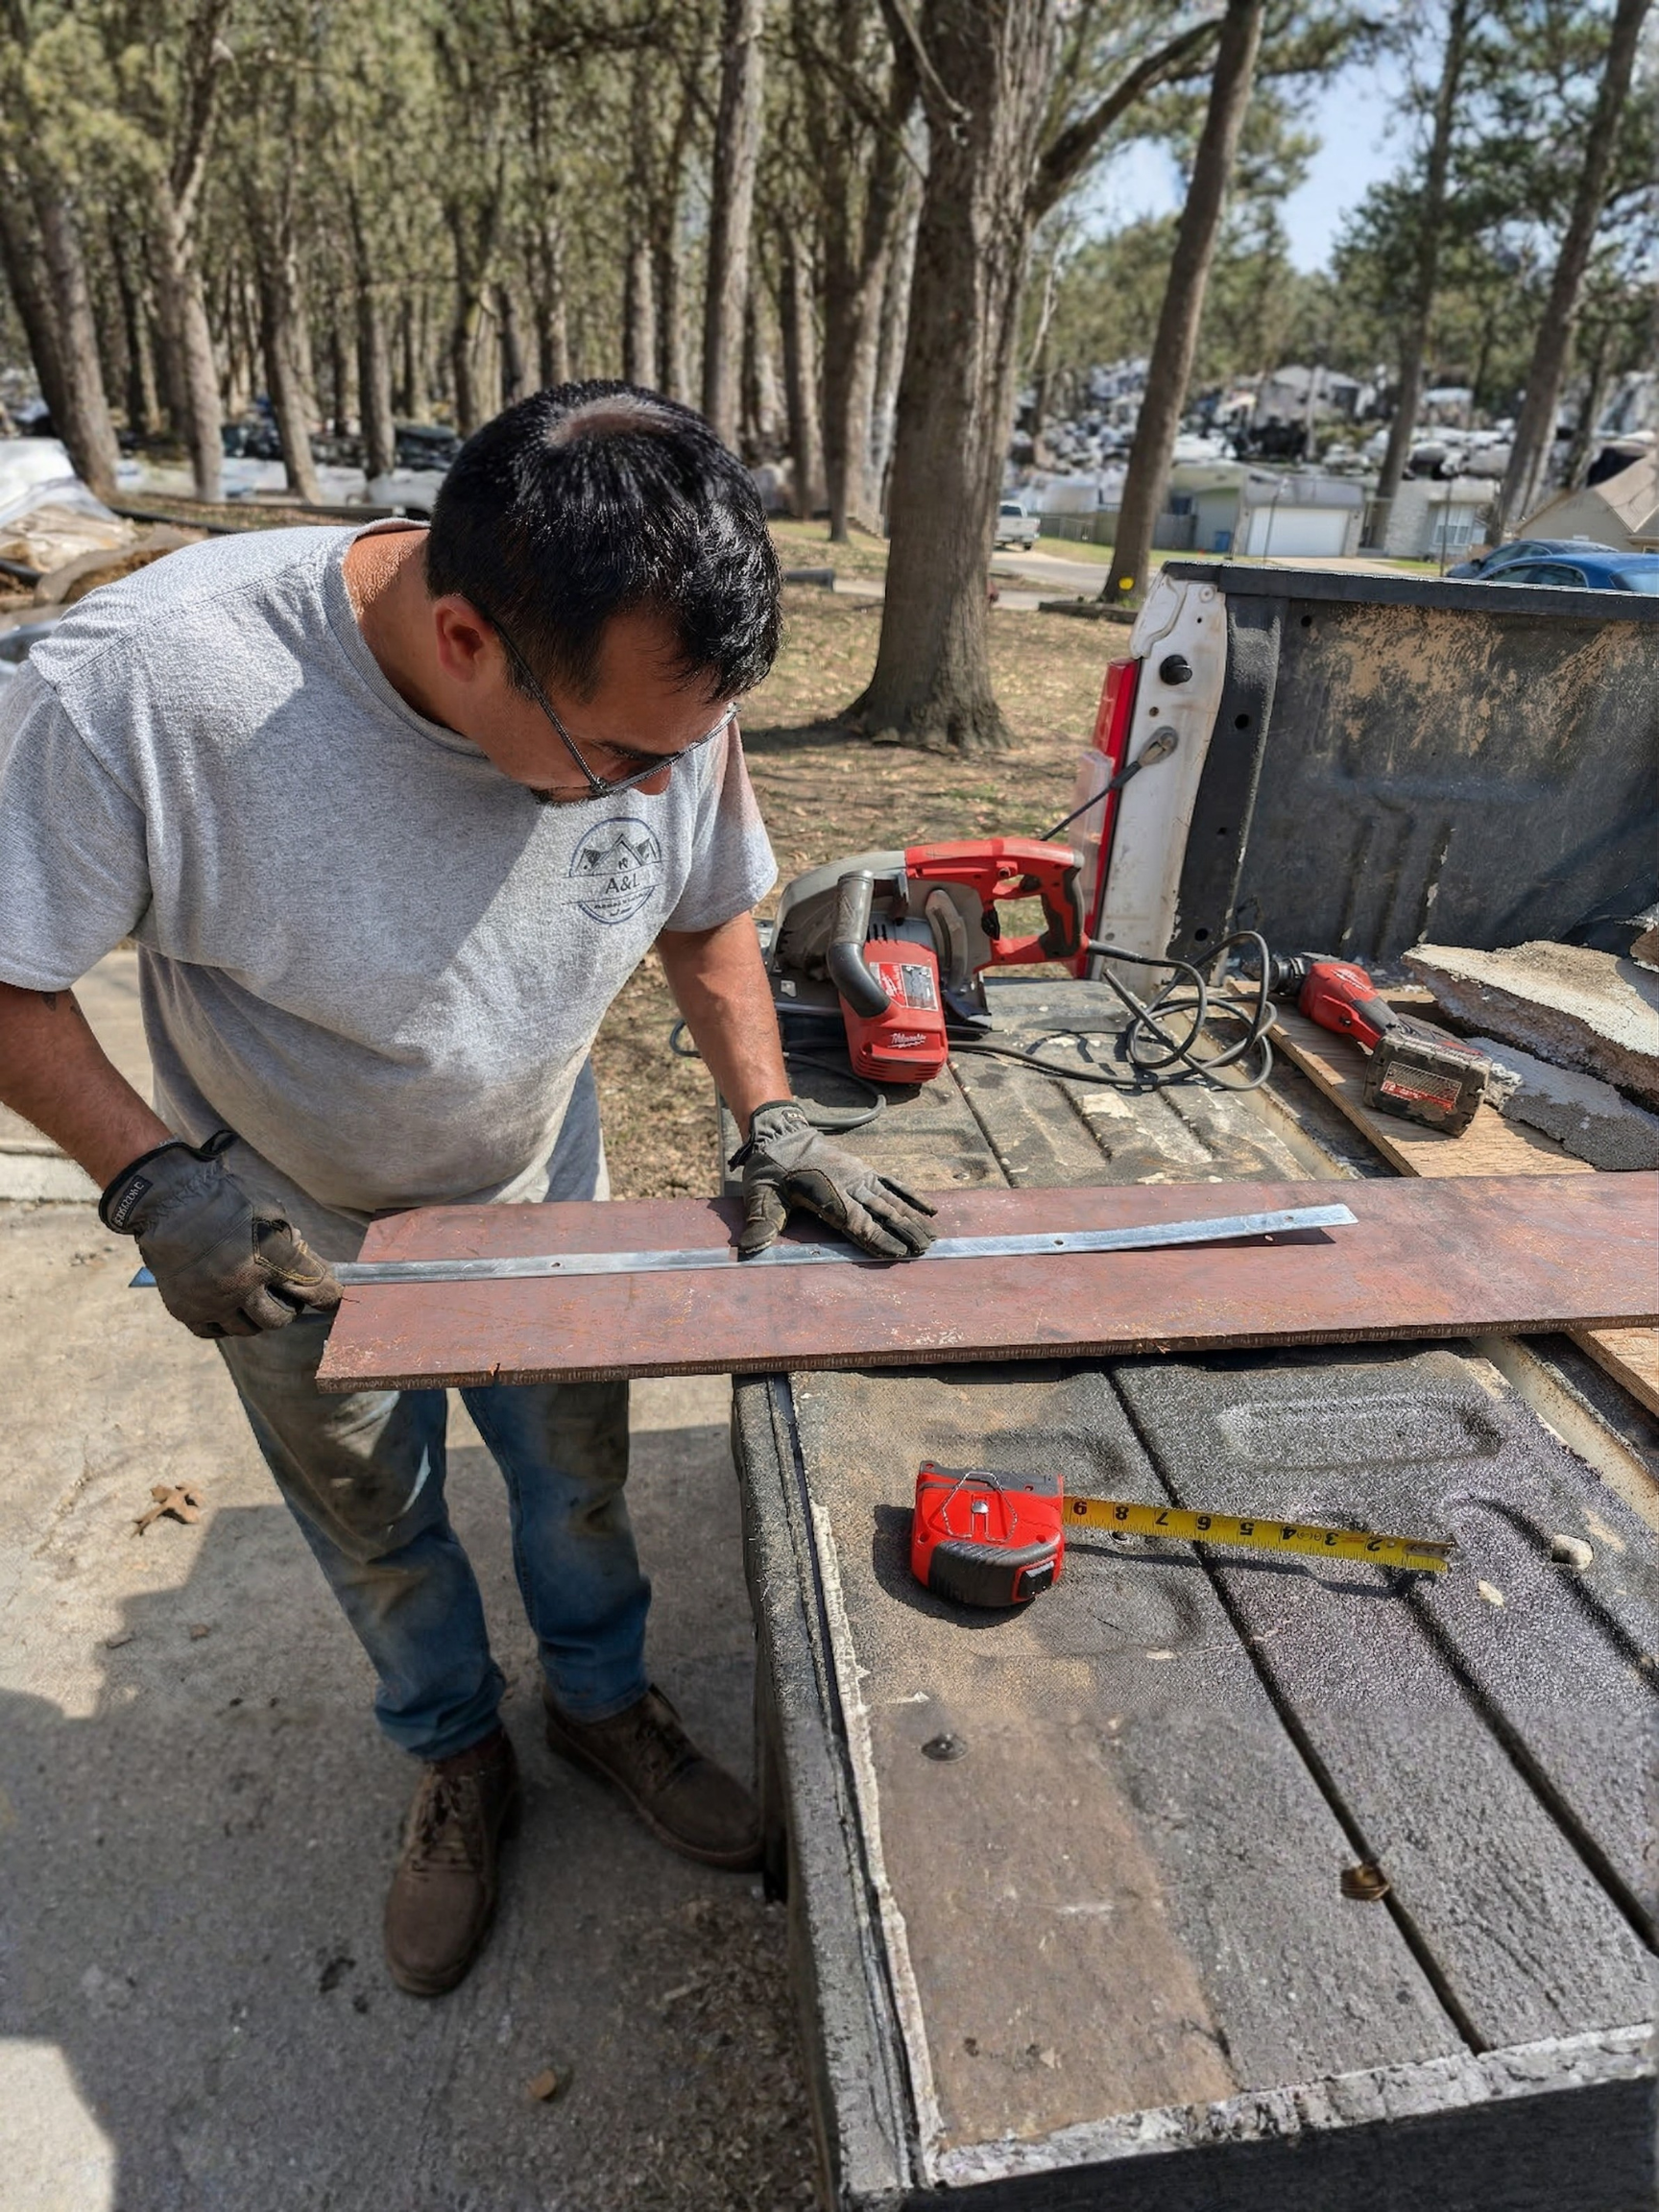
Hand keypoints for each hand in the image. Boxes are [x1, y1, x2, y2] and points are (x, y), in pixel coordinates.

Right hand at [100, 1132, 341, 1338]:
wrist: (170, 1201)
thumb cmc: (225, 1201)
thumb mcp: (271, 1214)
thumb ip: (294, 1246)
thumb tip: (317, 1272)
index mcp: (267, 1257)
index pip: (313, 1288)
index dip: (329, 1296)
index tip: (335, 1299)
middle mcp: (240, 1285)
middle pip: (279, 1319)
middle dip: (288, 1308)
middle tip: (283, 1294)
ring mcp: (211, 1300)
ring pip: (248, 1329)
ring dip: (257, 1316)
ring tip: (253, 1296)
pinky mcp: (186, 1308)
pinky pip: (215, 1331)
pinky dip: (226, 1322)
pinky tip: (228, 1305)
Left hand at [734, 1101, 936, 1259]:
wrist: (781, 1137)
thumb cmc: (771, 1171)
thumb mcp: (761, 1196)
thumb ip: (761, 1222)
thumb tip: (749, 1248)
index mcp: (828, 1195)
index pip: (858, 1222)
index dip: (879, 1238)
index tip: (899, 1253)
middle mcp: (850, 1186)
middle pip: (883, 1212)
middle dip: (905, 1232)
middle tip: (925, 1250)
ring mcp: (860, 1177)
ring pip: (892, 1201)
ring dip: (914, 1219)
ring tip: (933, 1237)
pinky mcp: (865, 1171)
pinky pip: (893, 1185)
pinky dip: (912, 1197)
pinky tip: (930, 1210)